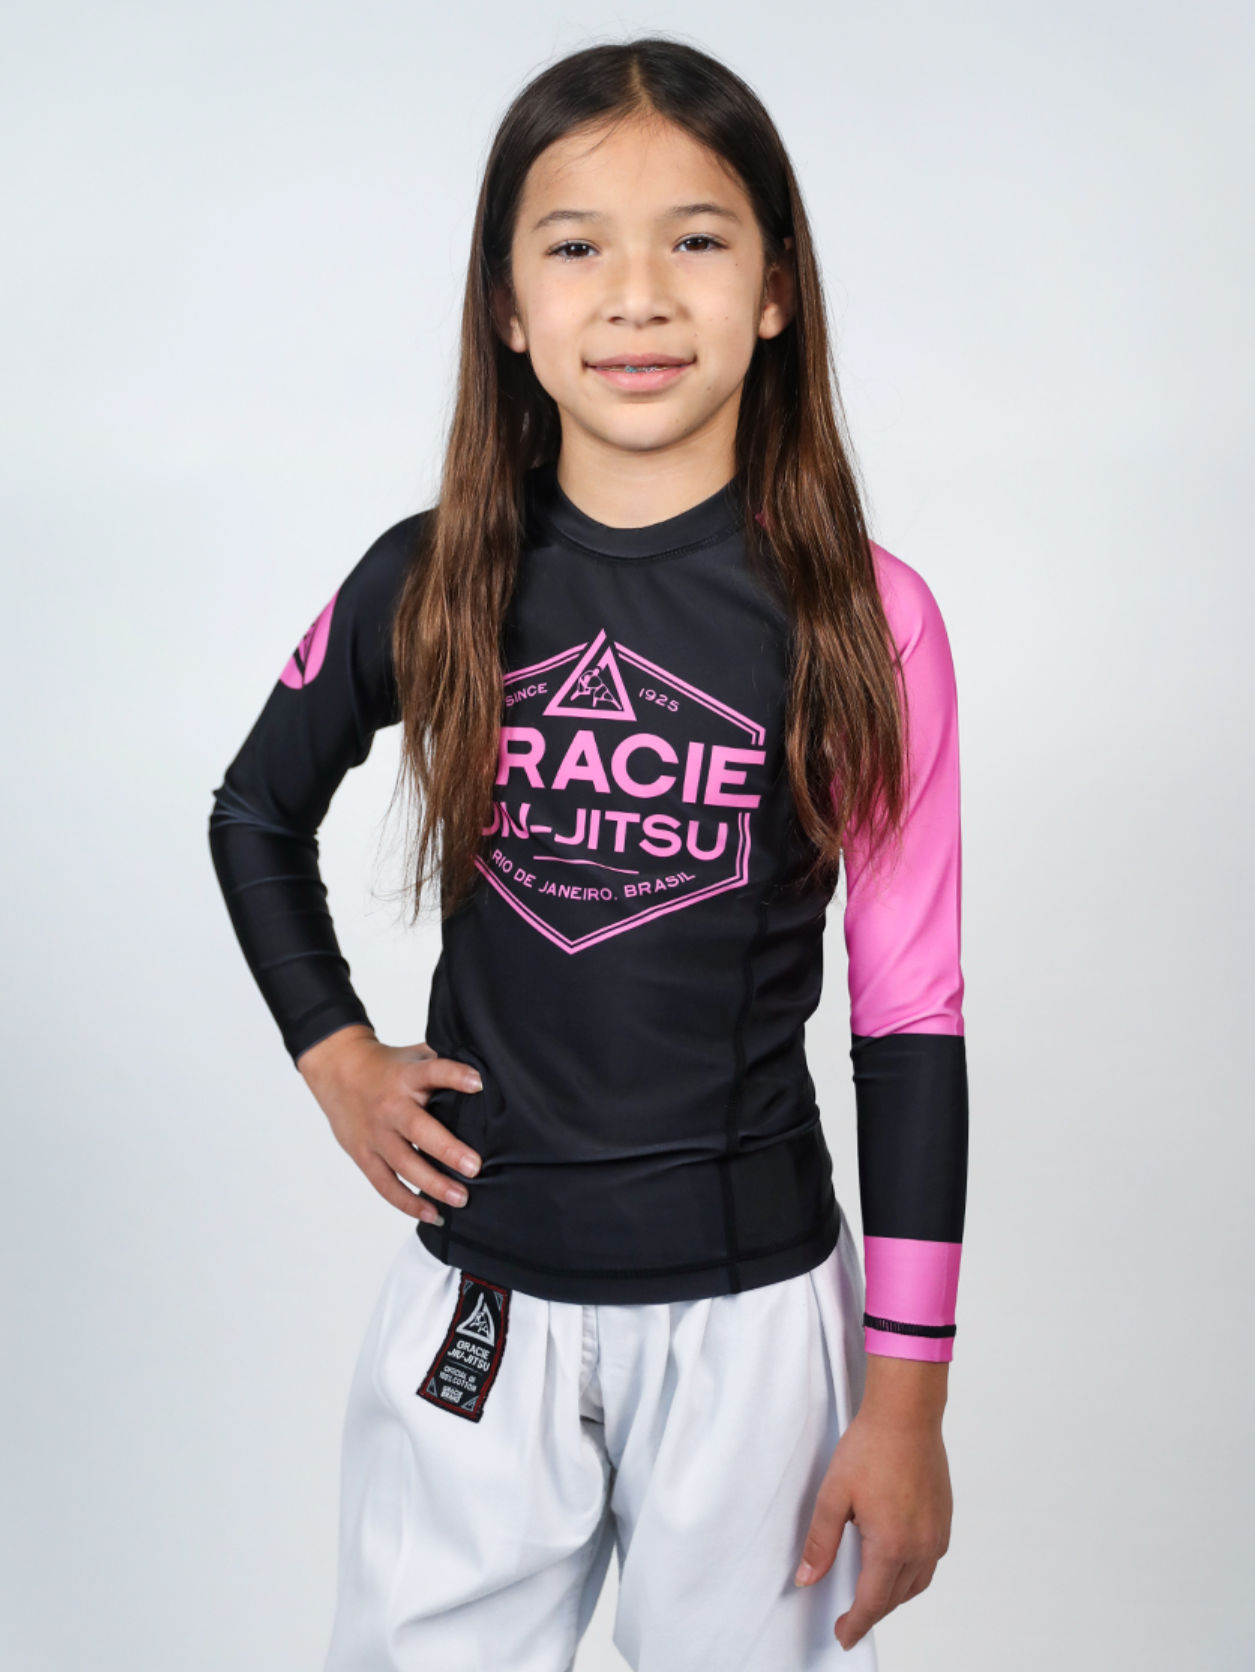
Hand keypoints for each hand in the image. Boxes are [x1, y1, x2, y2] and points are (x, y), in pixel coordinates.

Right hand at [295, 1024, 483, 1222]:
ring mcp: (375, 1133)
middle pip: (418, 1130)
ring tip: (461, 1198)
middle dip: (448, 1150)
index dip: (455, 1076)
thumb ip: (444, 1062)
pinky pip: (386, 1184)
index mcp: (407, 1076)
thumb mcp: (414, 1056)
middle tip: (475, 1167)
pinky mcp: (364, 1155)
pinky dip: (408, 1203)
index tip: (479, 1083)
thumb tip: (489, 1068)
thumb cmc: (388, 1066)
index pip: (432, 1072)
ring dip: (433, 1184)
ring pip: (403, 1163)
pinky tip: (433, 1214)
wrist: (337, 1071)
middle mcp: (391, 1106)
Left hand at [793, 1367, 951, 1650]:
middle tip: (850, 1619)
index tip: (843, 1636)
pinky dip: (912, 1574)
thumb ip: (819, 1543)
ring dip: (894, 1595)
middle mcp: (920, 1546)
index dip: (855, 1624)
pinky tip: (897, 1563)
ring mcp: (936, 1534)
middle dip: (872, 1612)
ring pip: (916, 1583)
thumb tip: (806, 1578)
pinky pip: (930, 1562)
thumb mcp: (834, 1495)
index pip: (872, 1602)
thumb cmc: (871, 1447)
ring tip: (871, 1595)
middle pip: (895, 1597)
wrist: (907, 1414)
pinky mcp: (944, 1519)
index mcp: (891, 1545)